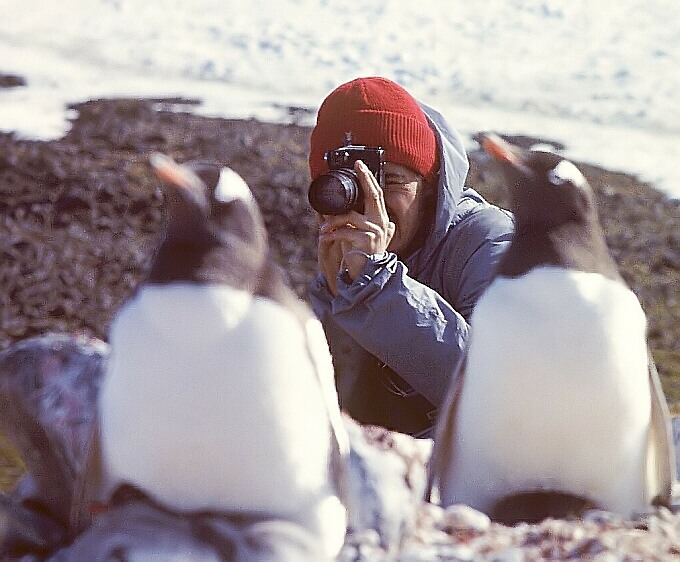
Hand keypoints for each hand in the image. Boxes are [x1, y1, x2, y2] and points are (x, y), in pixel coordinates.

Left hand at [317, 160, 394, 293]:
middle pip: (373, 195)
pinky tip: (323, 238)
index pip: (376, 194)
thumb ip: (358, 222)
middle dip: (366, 178)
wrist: (365, 275)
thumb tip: (344, 211)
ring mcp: (375, 231)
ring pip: (350, 216)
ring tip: (322, 230)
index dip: (369, 178)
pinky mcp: (365, 240)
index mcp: (380, 219)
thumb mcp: (361, 235)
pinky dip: (332, 234)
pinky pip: (344, 231)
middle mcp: (381, 223)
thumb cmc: (361, 254)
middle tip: (357, 165)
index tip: (360, 164)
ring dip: (333, 222)